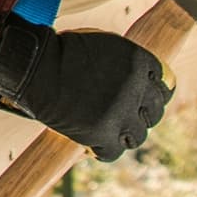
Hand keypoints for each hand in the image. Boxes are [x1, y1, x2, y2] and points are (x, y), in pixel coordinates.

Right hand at [0, 16, 168, 160]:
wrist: (33, 66)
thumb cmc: (64, 53)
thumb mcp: (105, 45)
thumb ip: (129, 63)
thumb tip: (150, 80)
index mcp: (139, 61)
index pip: (164, 87)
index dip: (151, 95)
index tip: (141, 101)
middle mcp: (135, 88)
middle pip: (154, 113)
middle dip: (140, 115)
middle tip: (123, 117)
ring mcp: (120, 113)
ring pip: (138, 136)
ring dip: (125, 135)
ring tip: (108, 132)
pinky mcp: (101, 133)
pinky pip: (114, 152)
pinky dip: (104, 151)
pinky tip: (93, 146)